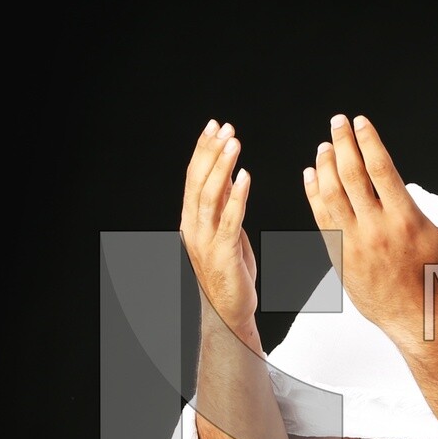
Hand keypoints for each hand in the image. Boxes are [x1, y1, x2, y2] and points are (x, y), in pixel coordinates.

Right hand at [180, 119, 257, 335]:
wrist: (228, 312)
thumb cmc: (229, 273)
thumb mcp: (226, 233)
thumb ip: (225, 206)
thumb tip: (231, 175)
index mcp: (191, 220)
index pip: (194, 177)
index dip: (203, 149)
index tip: (215, 126)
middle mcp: (192, 227)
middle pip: (198, 181)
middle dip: (211, 151)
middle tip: (224, 127)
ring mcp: (205, 240)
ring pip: (210, 196)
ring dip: (223, 167)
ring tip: (234, 143)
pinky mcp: (223, 253)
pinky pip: (229, 220)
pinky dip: (237, 196)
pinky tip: (246, 176)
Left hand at [303, 114, 437, 345]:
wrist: (418, 322)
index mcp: (406, 220)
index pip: (381, 169)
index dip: (368, 141)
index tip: (360, 121)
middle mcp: (376, 229)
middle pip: (352, 175)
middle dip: (343, 143)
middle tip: (338, 122)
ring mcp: (354, 244)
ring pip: (331, 195)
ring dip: (325, 166)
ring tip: (324, 146)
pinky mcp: (340, 258)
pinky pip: (321, 220)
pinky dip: (313, 195)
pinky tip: (311, 176)